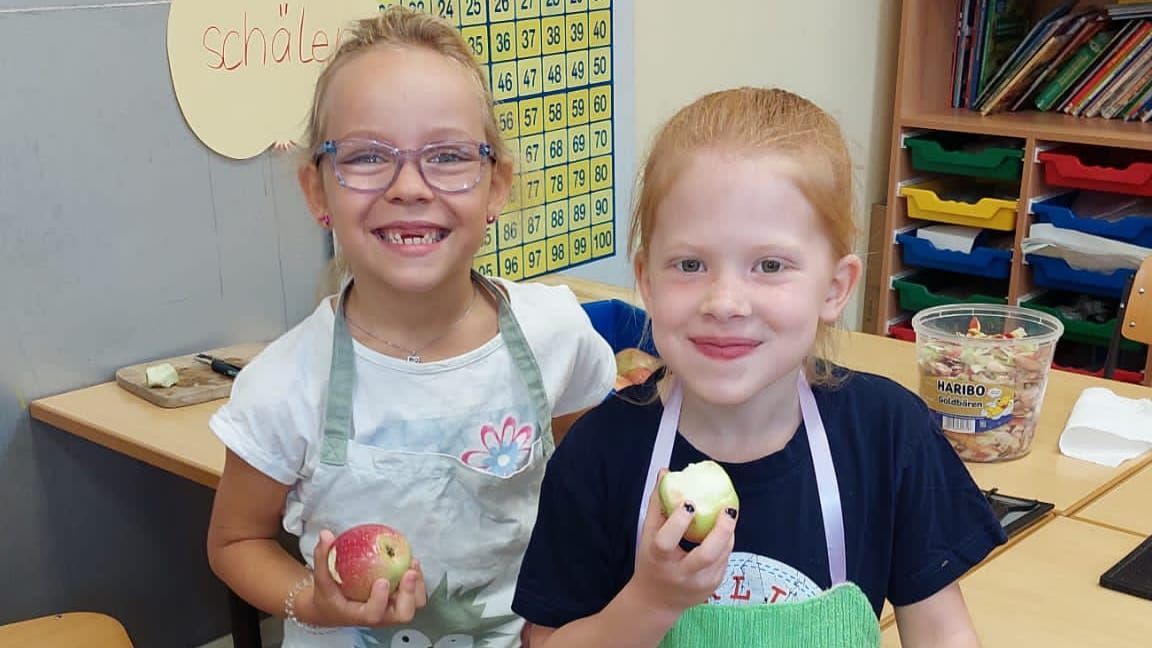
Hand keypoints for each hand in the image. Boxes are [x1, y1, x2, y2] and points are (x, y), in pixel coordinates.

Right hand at [302, 529, 427, 627]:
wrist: (333, 608)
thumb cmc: (328, 596)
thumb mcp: (322, 579)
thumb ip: (323, 557)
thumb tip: (325, 535)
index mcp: (358, 615)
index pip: (373, 614)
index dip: (380, 600)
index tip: (382, 581)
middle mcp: (379, 616)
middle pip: (403, 614)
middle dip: (409, 594)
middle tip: (408, 573)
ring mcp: (390, 609)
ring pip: (414, 605)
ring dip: (417, 586)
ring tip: (412, 564)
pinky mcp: (397, 601)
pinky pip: (414, 594)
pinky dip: (418, 581)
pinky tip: (411, 562)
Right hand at [629, 469, 736, 613]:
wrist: (656, 601)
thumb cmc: (651, 561)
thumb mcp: (648, 535)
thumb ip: (657, 505)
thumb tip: (666, 473)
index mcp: (659, 558)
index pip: (667, 540)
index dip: (679, 521)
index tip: (690, 503)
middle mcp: (680, 574)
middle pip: (706, 554)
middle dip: (721, 530)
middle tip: (728, 510)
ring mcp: (699, 584)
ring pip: (721, 556)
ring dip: (726, 534)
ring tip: (728, 515)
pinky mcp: (712, 588)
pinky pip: (724, 561)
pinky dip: (725, 544)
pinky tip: (724, 531)